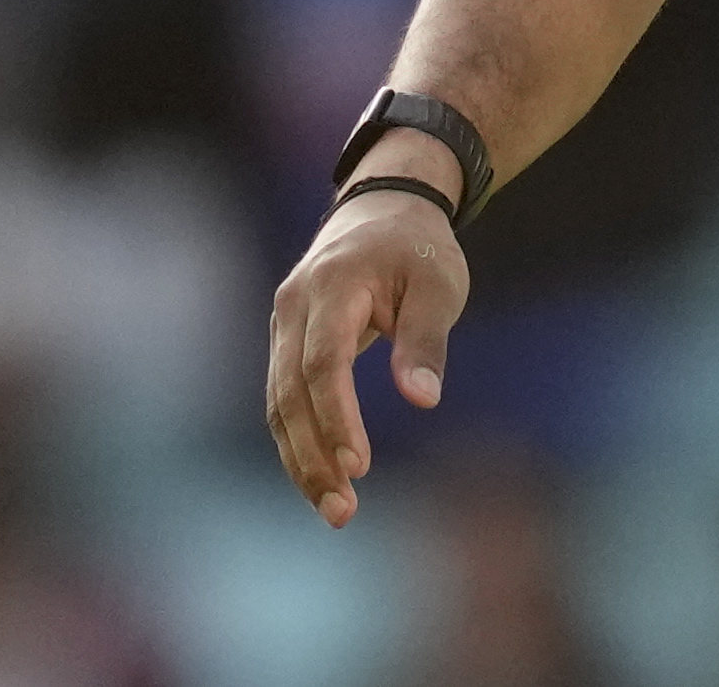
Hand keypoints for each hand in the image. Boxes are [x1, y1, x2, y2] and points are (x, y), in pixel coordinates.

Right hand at [264, 185, 469, 526]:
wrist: (382, 210)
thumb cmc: (418, 248)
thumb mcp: (439, 283)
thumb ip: (426, 339)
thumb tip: (423, 399)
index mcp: (332, 286)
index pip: (324, 364)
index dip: (336, 418)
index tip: (359, 465)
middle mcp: (292, 307)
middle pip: (290, 393)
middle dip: (312, 456)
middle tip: (343, 509)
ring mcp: (281, 325)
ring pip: (278, 404)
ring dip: (301, 459)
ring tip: (335, 508)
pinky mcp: (284, 343)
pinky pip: (283, 399)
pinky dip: (298, 440)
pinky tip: (320, 478)